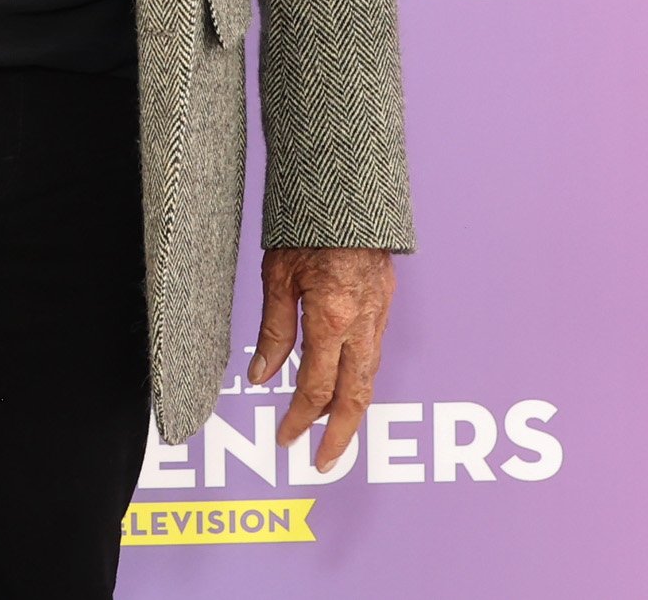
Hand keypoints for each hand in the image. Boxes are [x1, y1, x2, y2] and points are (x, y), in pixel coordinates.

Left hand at [246, 246, 394, 472]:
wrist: (346, 185)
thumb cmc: (307, 224)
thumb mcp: (277, 277)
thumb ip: (273, 332)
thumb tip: (262, 377)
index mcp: (332, 319)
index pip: (315, 388)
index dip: (300, 420)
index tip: (286, 439)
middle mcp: (363, 323)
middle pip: (355, 396)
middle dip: (339, 435)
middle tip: (323, 462)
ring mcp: (380, 312)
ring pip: (370, 376)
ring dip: (352, 409)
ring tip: (334, 433)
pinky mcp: (385, 300)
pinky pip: (375, 351)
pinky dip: (361, 377)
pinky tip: (346, 384)